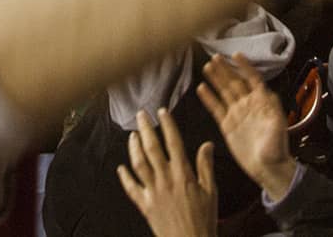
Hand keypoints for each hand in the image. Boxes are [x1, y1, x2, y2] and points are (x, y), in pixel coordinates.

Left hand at [117, 109, 217, 236]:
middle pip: (152, 148)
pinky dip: (124, 177)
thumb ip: (206, 166)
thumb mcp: (212, 192)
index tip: (162, 112)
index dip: (167, 125)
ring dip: (133, 147)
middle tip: (141, 115)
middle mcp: (165, 180)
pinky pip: (131, 188)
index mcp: (183, 175)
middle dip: (146, 129)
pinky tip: (121, 168)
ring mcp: (153, 192)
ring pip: (139, 164)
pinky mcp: (145, 205)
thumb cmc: (204, 221)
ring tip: (132, 135)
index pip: (174, 142)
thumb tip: (207, 144)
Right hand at [196, 53, 296, 200]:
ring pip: (224, 92)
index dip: (245, 67)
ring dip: (216, 79)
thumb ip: (273, 110)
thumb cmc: (276, 149)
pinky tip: (201, 88)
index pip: (253, 79)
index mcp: (262, 103)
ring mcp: (237, 115)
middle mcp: (248, 105)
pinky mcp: (227, 126)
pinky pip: (216, 109)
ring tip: (207, 67)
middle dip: (226, 70)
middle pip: (235, 83)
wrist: (268, 169)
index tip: (236, 54)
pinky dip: (208, 98)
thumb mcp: (278, 128)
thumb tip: (267, 92)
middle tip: (215, 57)